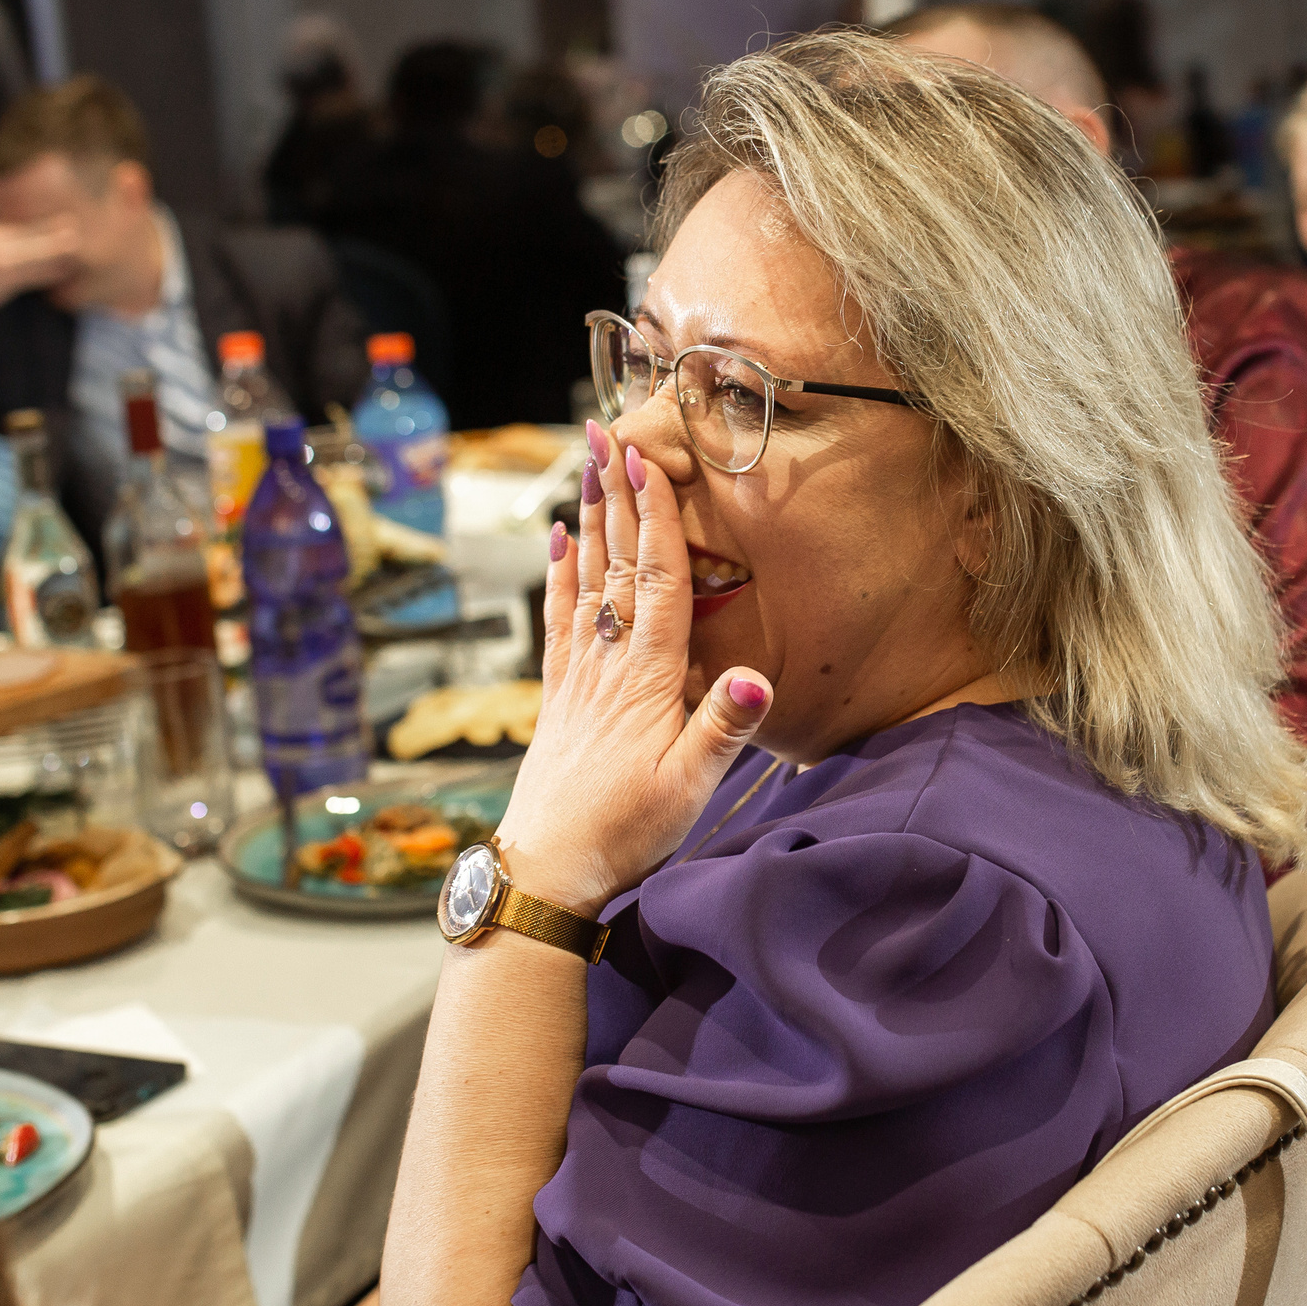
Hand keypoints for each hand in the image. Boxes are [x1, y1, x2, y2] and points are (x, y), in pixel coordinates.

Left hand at [498, 419, 772, 917]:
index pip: (658, 583)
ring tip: (586, 464)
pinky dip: (559, 572)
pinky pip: (560, 618)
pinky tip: (556, 540)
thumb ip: (723, 729)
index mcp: (647, 681)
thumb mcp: (688, 789)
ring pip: (585, 580)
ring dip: (588, 519)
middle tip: (610, 433)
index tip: (650, 460)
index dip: (657, 519)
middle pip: (617, 565)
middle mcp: (608, 665)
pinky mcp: (559, 695)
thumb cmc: (624, 833)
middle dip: (617, 497)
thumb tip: (759, 677)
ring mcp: (578, 676)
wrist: (547, 872)